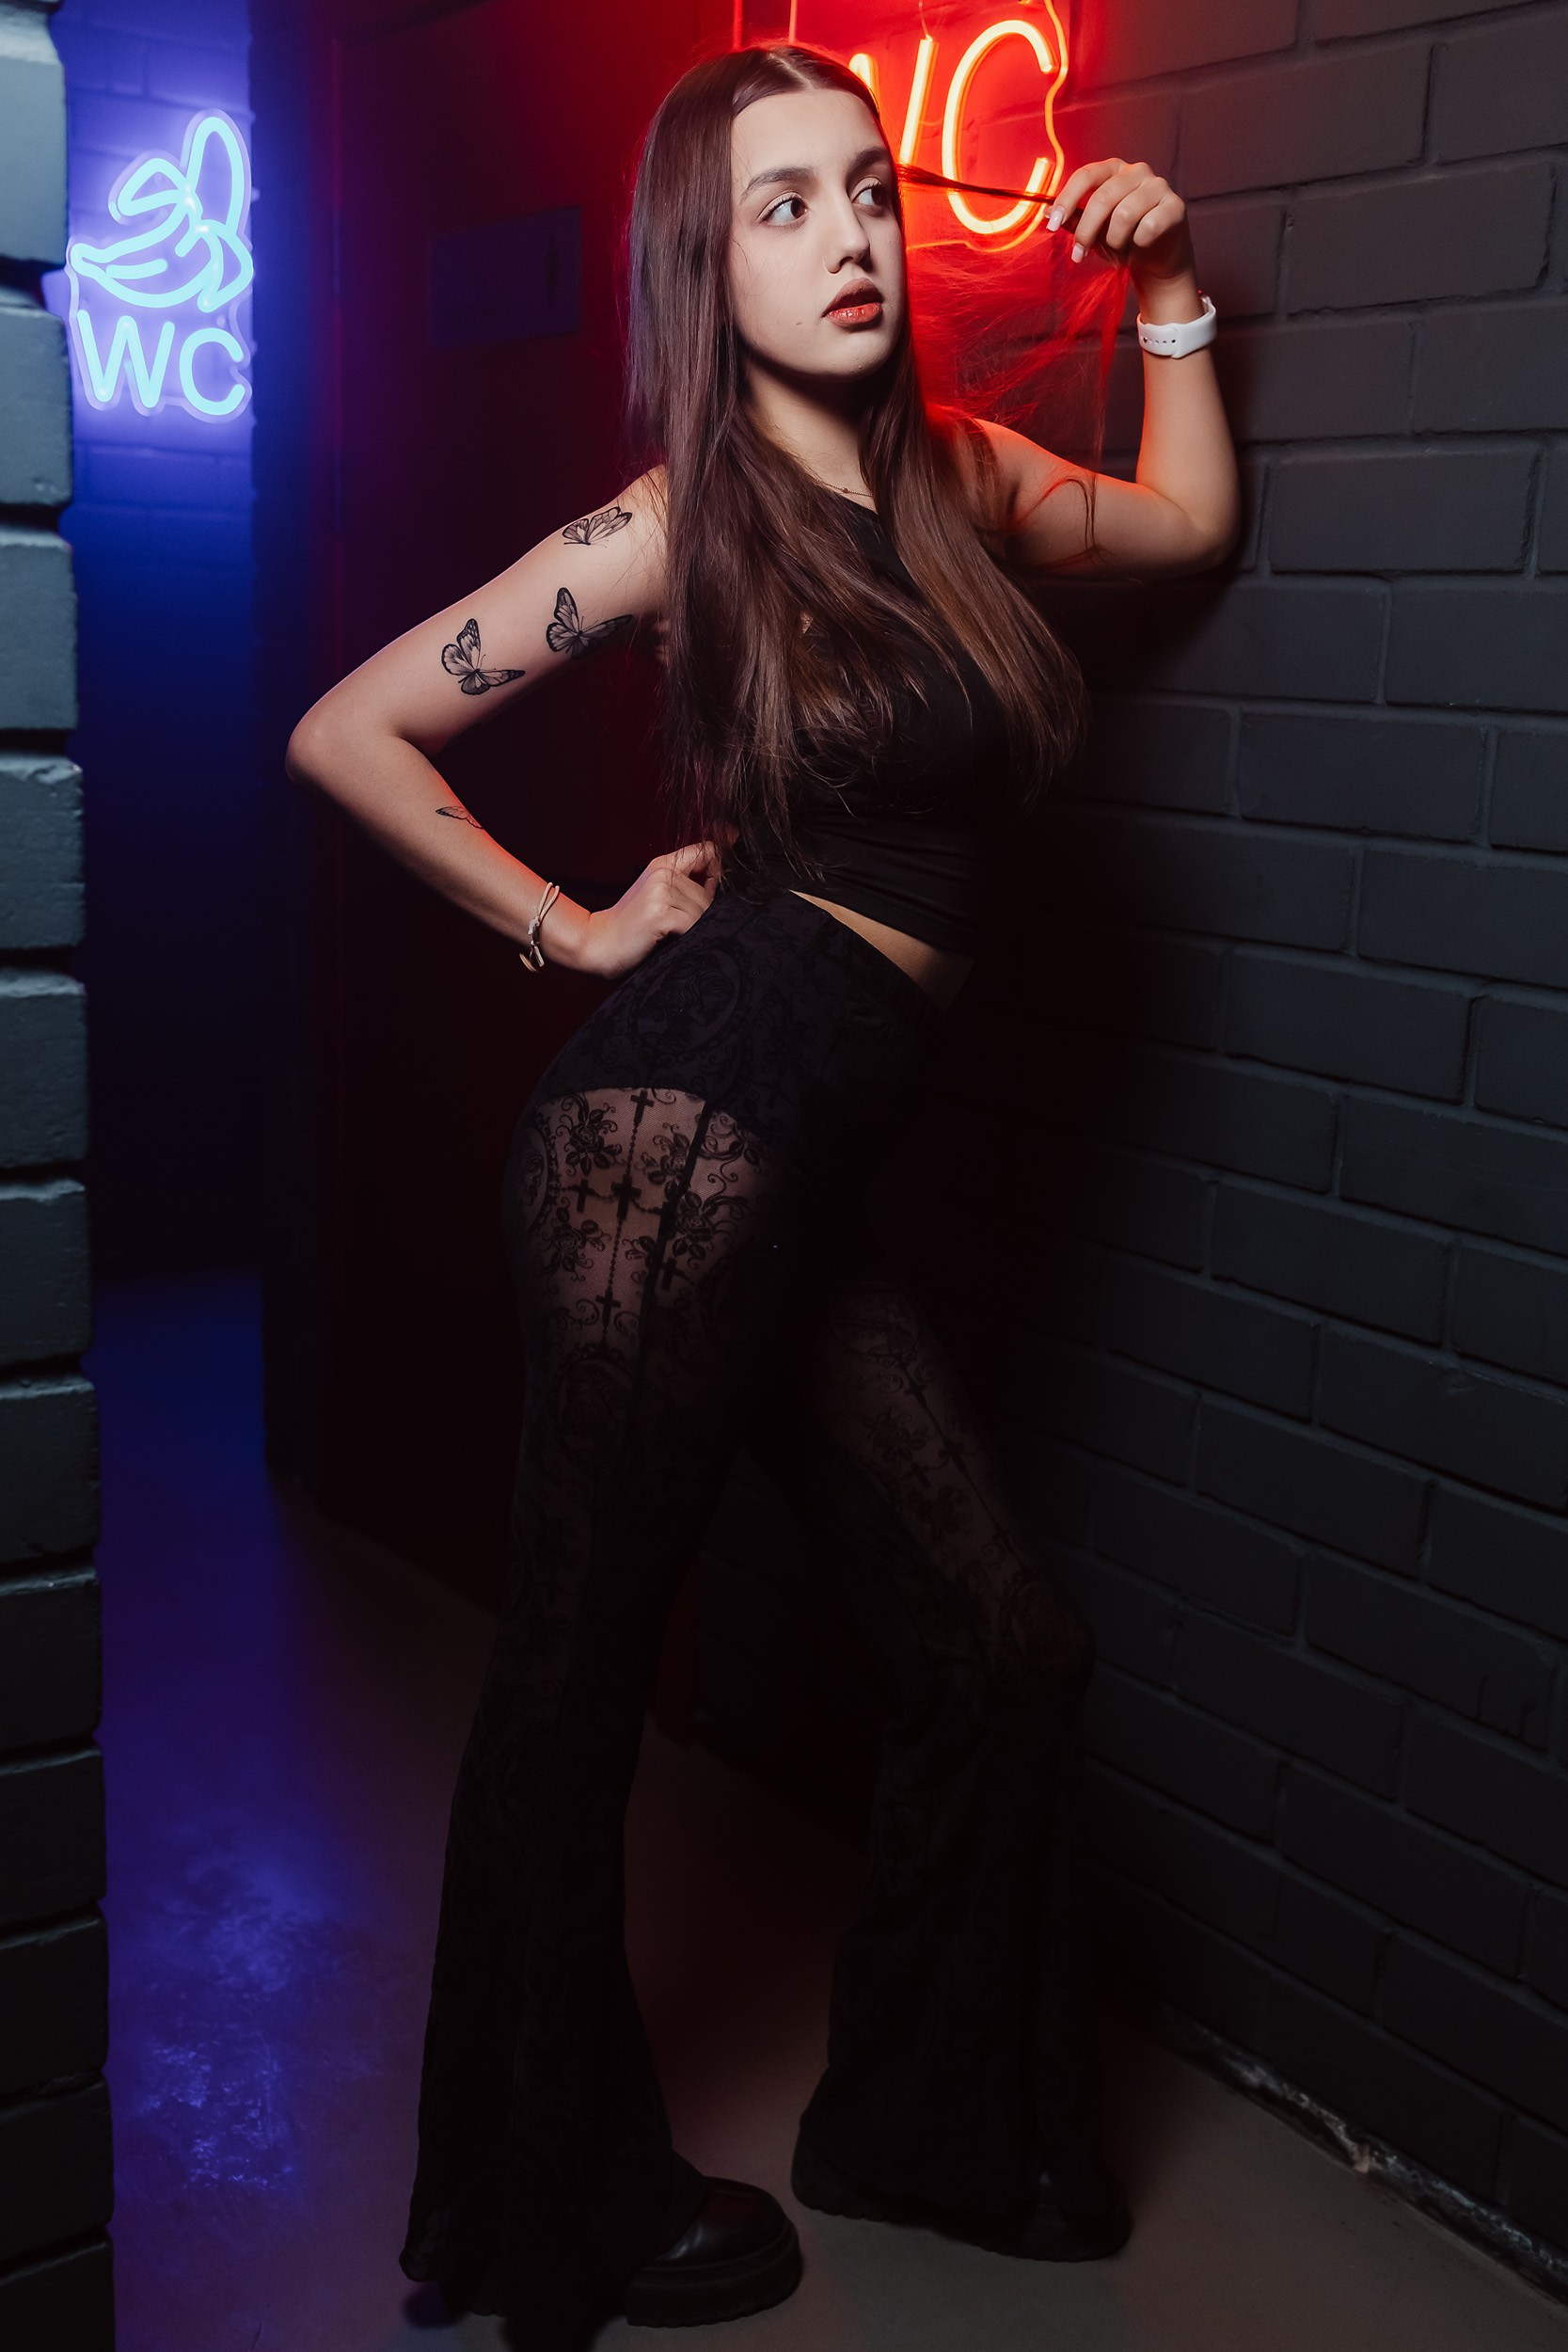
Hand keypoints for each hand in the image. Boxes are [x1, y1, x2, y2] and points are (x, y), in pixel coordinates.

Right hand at [552, 838, 721, 978]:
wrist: (597, 942)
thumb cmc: (631, 924)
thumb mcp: (656, 894)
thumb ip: (686, 882)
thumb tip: (718, 877)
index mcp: (662, 865)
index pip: (705, 849)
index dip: (724, 853)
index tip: (734, 849)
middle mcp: (663, 873)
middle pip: (711, 892)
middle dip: (705, 912)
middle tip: (680, 924)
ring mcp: (661, 892)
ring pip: (703, 911)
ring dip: (694, 927)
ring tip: (672, 933)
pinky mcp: (660, 914)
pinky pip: (693, 925)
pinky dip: (689, 936)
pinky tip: (670, 938)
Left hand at [1046, 158, 1197, 312]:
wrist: (1158, 259)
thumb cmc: (1124, 240)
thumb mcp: (1094, 231)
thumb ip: (1074, 220)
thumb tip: (1046, 214)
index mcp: (1113, 170)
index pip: (1086, 176)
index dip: (1066, 200)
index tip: (1052, 225)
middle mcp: (1137, 171)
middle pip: (1103, 197)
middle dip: (1086, 231)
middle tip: (1079, 255)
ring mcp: (1158, 186)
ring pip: (1124, 214)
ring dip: (1115, 241)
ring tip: (1119, 250)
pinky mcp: (1175, 206)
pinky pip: (1148, 227)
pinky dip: (1138, 244)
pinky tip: (1140, 247)